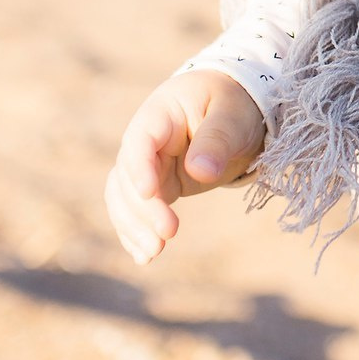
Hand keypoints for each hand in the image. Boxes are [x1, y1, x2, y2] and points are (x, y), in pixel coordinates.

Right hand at [104, 70, 265, 264]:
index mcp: (160, 114)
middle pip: (128, 177)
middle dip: (143, 208)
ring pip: (124, 198)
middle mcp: (144, 142)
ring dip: (133, 226)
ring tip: (153, 253)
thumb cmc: (233, 103)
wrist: (234, 107)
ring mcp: (148, 165)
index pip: (139, 141)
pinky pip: (136, 210)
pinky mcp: (158, 186)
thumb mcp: (232, 114)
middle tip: (168, 233)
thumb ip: (216, 140)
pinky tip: (144, 257)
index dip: (140, 166)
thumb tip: (200, 171)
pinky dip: (136, 232)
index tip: (149, 192)